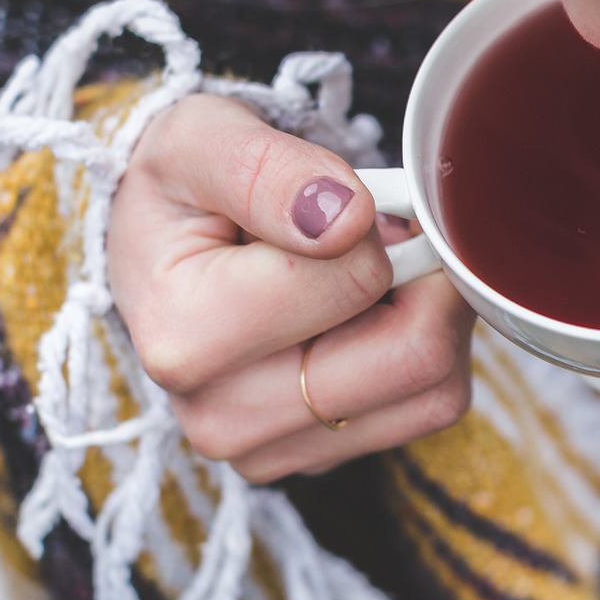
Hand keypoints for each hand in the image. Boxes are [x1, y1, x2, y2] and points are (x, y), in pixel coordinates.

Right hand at [107, 94, 474, 481]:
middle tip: (384, 233)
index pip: (358, 276)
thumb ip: (268, 169)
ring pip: (435, 389)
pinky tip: (370, 316)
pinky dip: (426, 350)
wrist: (164, 246)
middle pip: (413, 354)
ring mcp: (273, 450)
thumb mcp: (202, 140)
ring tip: (368, 272)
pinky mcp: (318, 459)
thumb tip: (343, 218)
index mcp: (186, 340)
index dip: (369, 222)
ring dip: (430, 315)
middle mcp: (223, 419)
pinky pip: (430, 407)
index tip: (335, 201)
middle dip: (422, 276)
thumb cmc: (184, 189)